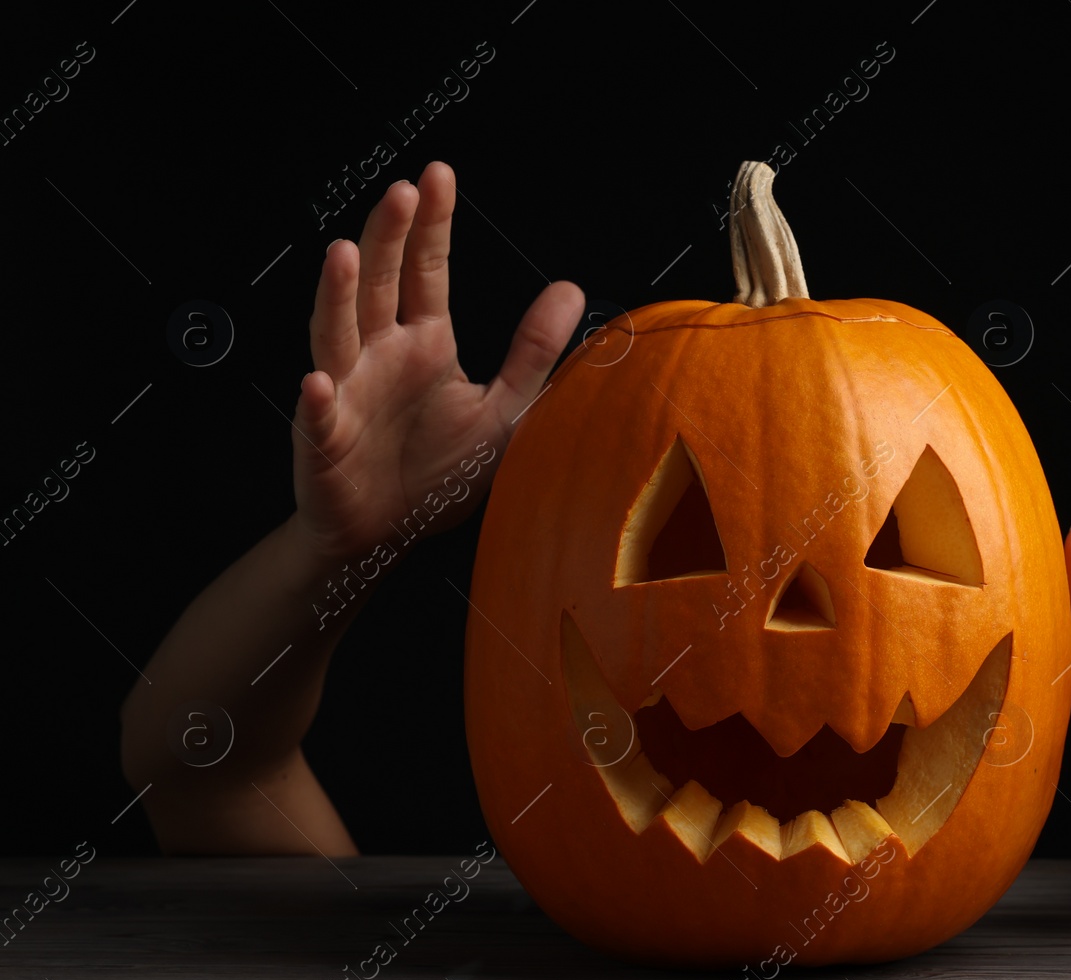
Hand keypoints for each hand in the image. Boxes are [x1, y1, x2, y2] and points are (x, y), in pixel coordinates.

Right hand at [291, 160, 584, 563]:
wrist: (386, 532)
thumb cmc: (437, 469)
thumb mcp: (503, 409)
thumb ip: (534, 351)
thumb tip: (573, 289)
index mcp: (423, 344)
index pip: (426, 273)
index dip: (431, 226)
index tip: (438, 176)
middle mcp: (378, 356)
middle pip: (379, 285)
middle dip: (388, 238)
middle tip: (402, 192)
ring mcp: (346, 393)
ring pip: (337, 334)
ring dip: (338, 297)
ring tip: (344, 255)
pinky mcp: (325, 442)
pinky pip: (319, 418)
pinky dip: (317, 402)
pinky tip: (318, 382)